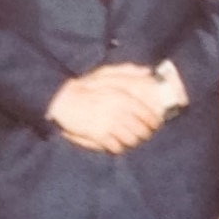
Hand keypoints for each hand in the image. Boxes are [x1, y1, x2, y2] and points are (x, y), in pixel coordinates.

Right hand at [47, 64, 163, 152]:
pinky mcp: (99, 136)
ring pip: (131, 141)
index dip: (154, 123)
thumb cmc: (86, 87)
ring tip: (130, 140)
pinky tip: (116, 144)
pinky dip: (118, 147)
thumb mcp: (107, 74)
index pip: (149, 116)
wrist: (64, 100)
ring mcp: (110, 125)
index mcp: (124, 98)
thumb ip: (128, 71)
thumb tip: (147, 70)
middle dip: (144, 134)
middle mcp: (120, 112)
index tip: (154, 126)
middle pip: (142, 131)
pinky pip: (116, 147)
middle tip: (143, 135)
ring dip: (132, 142)